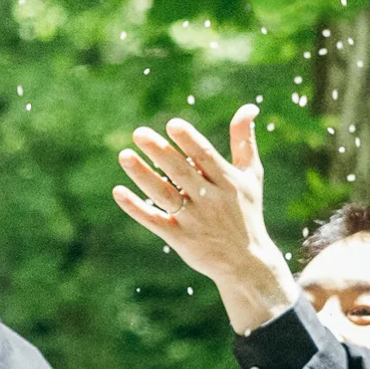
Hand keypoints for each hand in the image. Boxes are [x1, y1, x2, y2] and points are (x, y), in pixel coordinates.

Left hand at [113, 108, 296, 331]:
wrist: (247, 262)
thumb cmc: (247, 211)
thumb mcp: (251, 176)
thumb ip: (244, 141)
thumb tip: (249, 106)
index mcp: (227, 182)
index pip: (205, 157)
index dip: (189, 141)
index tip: (172, 125)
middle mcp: (210, 200)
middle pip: (181, 173)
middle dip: (161, 153)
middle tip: (139, 133)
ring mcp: (194, 220)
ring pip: (164, 195)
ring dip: (143, 176)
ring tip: (124, 155)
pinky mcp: (180, 238)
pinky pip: (154, 221)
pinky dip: (136, 208)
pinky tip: (118, 191)